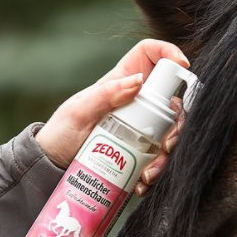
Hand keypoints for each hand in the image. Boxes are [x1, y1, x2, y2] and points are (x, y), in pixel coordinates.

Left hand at [36, 39, 188, 194]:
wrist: (53, 166)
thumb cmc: (61, 133)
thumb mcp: (78, 111)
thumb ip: (106, 94)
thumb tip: (138, 80)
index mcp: (122, 82)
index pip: (151, 55)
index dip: (169, 53)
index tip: (183, 67)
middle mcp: (138, 102)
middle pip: (172, 101)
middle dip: (177, 123)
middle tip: (167, 145)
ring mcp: (142, 126)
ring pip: (171, 132)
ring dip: (168, 154)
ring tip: (148, 174)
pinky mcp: (141, 150)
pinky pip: (160, 157)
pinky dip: (158, 171)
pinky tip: (143, 183)